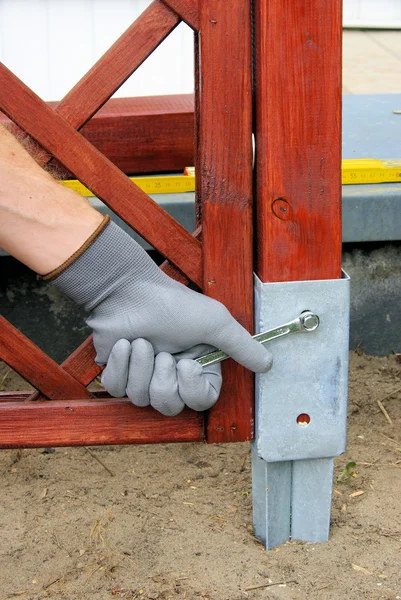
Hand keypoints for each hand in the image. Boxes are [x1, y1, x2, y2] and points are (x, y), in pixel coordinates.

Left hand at [53, 222, 272, 414]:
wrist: (128, 290)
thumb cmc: (172, 304)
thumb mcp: (215, 322)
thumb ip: (241, 346)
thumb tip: (269, 364)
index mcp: (199, 366)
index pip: (202, 401)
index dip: (192, 389)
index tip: (186, 363)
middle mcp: (173, 374)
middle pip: (170, 406)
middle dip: (163, 379)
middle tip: (162, 352)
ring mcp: (144, 375)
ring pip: (141, 399)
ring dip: (141, 366)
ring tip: (142, 342)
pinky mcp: (119, 373)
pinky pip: (117, 388)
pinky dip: (120, 365)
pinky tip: (123, 344)